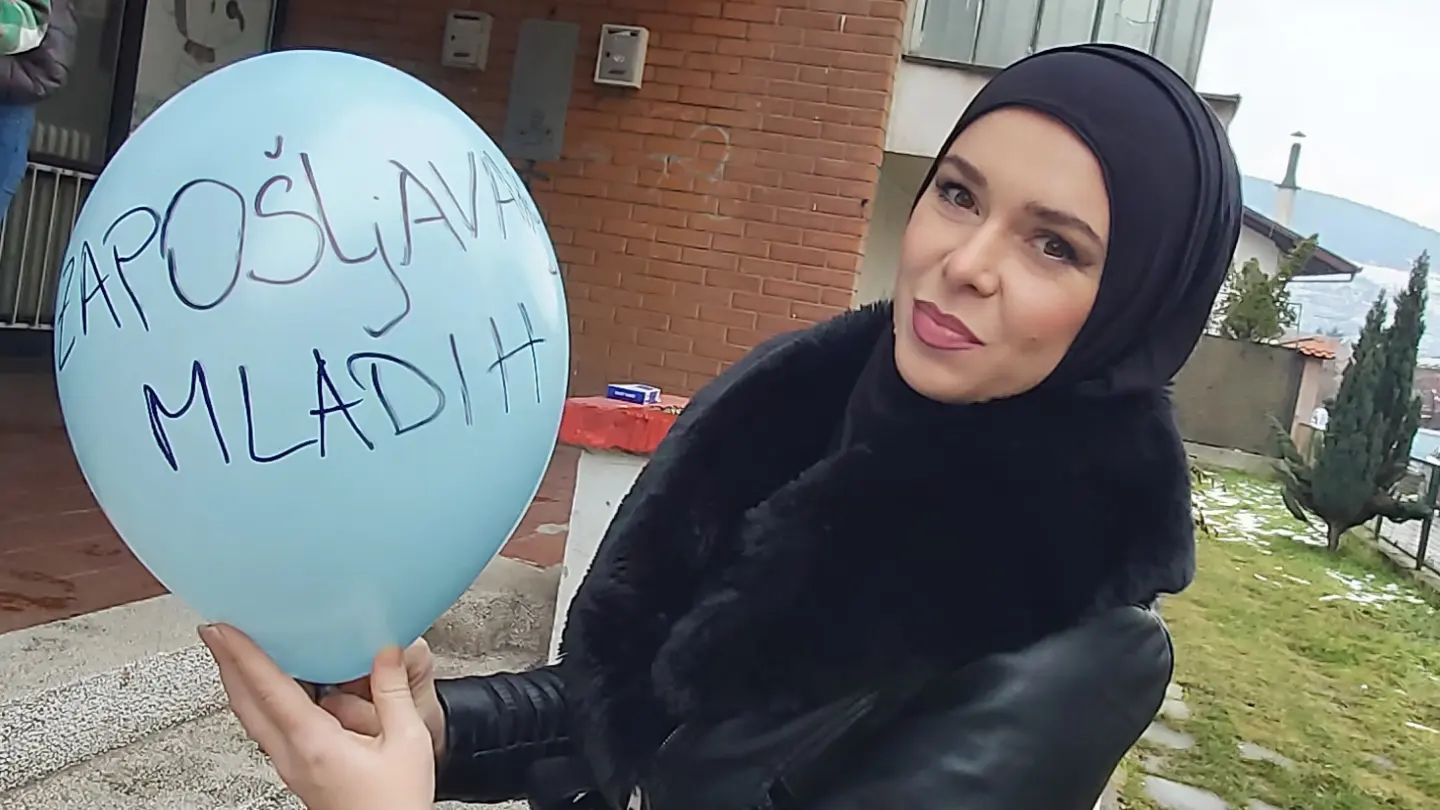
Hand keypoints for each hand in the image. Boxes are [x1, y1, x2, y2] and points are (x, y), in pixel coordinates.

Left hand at [199, 624, 434, 809]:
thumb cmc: (395, 804)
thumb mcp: (408, 741)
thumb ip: (393, 692)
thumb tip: (385, 652)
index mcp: (315, 743)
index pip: (268, 689)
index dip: (242, 654)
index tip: (222, 628)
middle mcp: (293, 756)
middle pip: (245, 705)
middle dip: (225, 664)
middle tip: (214, 632)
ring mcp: (291, 767)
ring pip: (251, 719)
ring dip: (237, 684)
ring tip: (234, 656)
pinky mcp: (299, 773)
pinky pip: (266, 730)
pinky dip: (257, 702)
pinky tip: (270, 694)